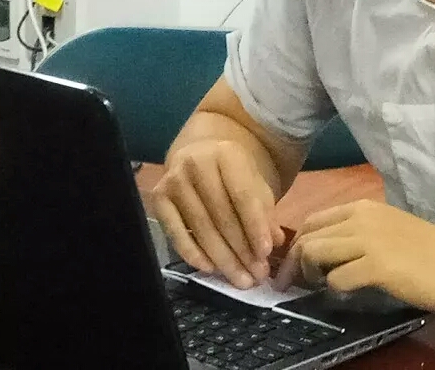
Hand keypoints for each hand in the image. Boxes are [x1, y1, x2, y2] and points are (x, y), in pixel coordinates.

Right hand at [151, 139, 285, 288]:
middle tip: (256, 275)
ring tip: (240, 279)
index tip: (266, 253)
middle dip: (241, 249)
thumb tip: (275, 241)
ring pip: (201, 227)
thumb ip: (265, 211)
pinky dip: (192, 253)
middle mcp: (197, 163)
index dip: (255, 226)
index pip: (243, 195)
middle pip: (221, 215)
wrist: (199, 154)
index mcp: (226, 154)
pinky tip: (210, 269)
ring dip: (222, 258)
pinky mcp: (158, 198)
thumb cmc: (232, 175)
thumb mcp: (255, 184)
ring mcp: (174, 180)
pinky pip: (175, 232)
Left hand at [274, 200, 434, 310]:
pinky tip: (344, 293)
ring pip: (315, 253)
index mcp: (362, 207)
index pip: (312, 220)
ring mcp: (369, 241)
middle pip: (307, 237)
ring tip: (318, 288)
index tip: (295, 266)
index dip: (297, 244)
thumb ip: (358, 232)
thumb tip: (324, 248)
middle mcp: (361, 218)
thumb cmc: (428, 249)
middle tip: (293, 284)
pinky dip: (333, 289)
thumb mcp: (388, 228)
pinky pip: (337, 278)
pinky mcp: (378, 266)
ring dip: (309, 275)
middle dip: (293, 263)